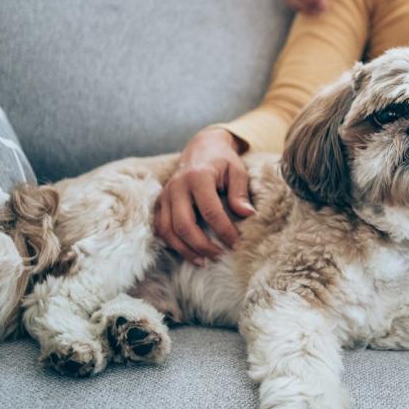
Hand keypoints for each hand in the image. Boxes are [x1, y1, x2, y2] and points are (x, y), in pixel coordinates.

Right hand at [153, 128, 254, 264]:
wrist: (202, 146)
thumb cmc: (223, 160)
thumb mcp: (237, 170)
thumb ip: (240, 192)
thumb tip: (248, 215)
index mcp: (198, 177)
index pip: (210, 211)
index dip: (223, 230)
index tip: (236, 243)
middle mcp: (177, 186)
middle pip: (183, 224)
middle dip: (201, 245)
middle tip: (219, 256)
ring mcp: (165, 195)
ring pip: (167, 230)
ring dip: (184, 249)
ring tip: (203, 261)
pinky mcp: (160, 202)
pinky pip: (160, 227)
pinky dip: (172, 243)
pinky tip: (188, 252)